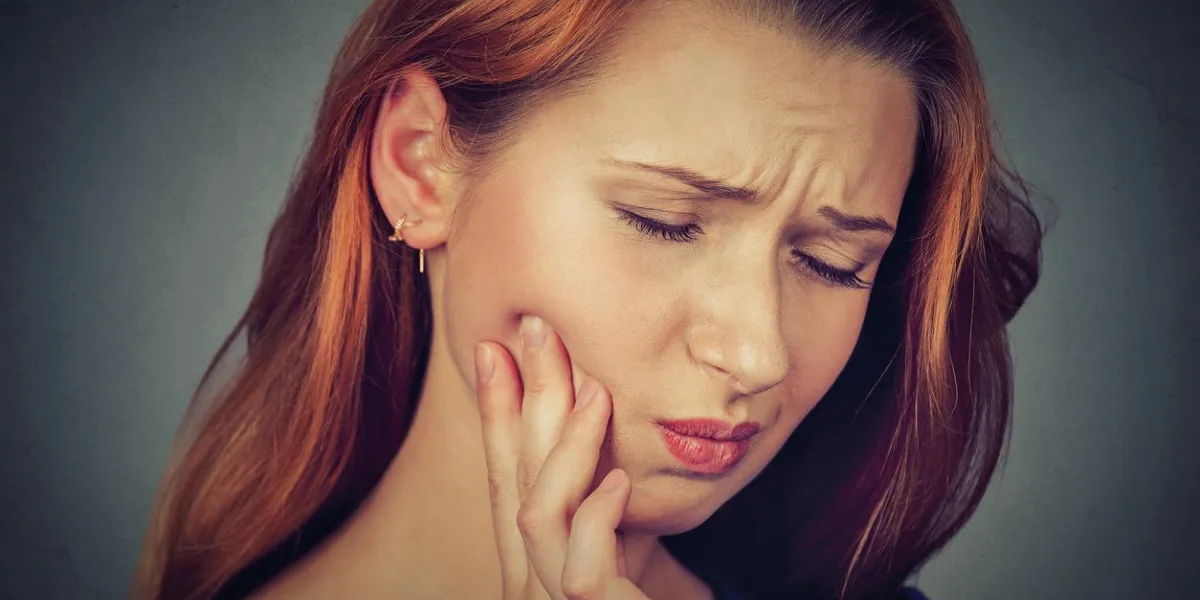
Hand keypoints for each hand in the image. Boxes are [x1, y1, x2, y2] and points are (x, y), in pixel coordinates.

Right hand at [475, 315, 652, 599]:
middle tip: (533, 328)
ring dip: (563, 445)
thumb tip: (611, 440)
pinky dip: (595, 519)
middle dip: (520, 401)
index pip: (508, 476)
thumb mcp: (630, 550)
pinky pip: (580, 573)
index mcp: (537, 561)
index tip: (495, 346)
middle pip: (512, 481)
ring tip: (595, 389)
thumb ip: (609, 510)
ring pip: (533, 516)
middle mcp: (531, 584)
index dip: (497, 412)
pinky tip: (620, 482)